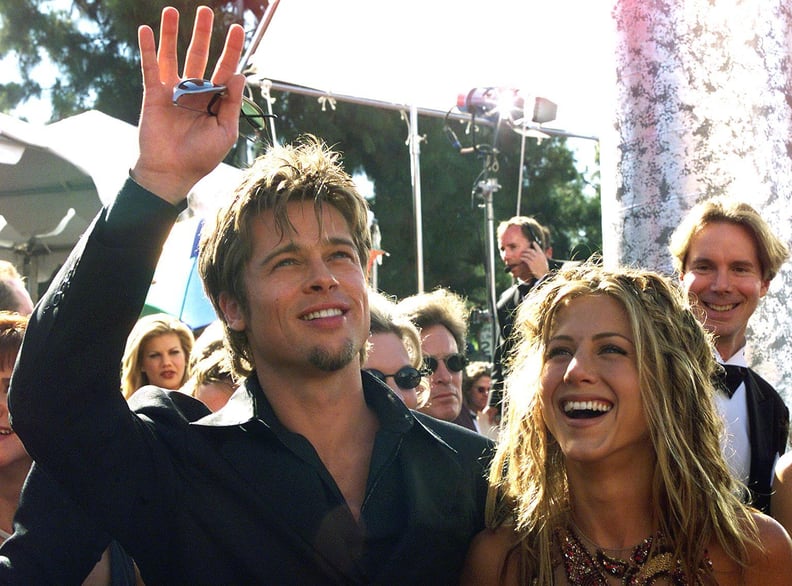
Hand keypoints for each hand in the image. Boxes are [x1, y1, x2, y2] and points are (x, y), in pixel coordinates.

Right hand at [132, 6, 245, 203]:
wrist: (172, 172)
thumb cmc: (201, 157)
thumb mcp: (224, 132)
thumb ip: (231, 104)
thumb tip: (237, 75)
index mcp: (214, 100)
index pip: (225, 68)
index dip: (231, 49)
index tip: (237, 28)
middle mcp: (194, 91)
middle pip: (200, 55)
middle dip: (203, 33)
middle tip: (206, 11)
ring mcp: (172, 91)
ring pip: (173, 55)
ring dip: (173, 33)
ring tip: (173, 10)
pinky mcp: (153, 94)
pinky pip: (150, 68)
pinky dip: (148, 49)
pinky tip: (146, 30)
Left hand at [519, 241, 548, 279]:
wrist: (543, 274)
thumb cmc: (544, 268)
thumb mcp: (544, 261)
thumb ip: (541, 256)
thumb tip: (537, 254)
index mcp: (542, 255)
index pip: (538, 248)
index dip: (535, 245)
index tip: (533, 242)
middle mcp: (538, 256)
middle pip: (531, 250)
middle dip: (527, 250)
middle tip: (524, 250)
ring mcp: (534, 259)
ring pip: (527, 254)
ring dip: (524, 254)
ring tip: (522, 254)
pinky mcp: (530, 263)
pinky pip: (525, 259)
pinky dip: (523, 258)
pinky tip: (521, 258)